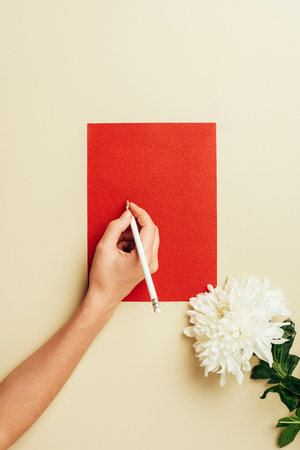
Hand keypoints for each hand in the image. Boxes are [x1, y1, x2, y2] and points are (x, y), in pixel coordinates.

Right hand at [87, 202, 158, 317]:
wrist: (104, 298)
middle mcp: (151, 261)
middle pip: (151, 231)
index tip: (131, 206)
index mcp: (144, 258)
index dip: (140, 213)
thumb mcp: (104, 248)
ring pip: (146, 238)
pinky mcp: (147, 265)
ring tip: (115, 244)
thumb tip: (126, 215)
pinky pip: (143, 245)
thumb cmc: (103, 278)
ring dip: (131, 235)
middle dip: (135, 224)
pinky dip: (131, 242)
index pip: (149, 227)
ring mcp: (151, 264)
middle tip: (120, 224)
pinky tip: (119, 250)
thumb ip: (115, 227)